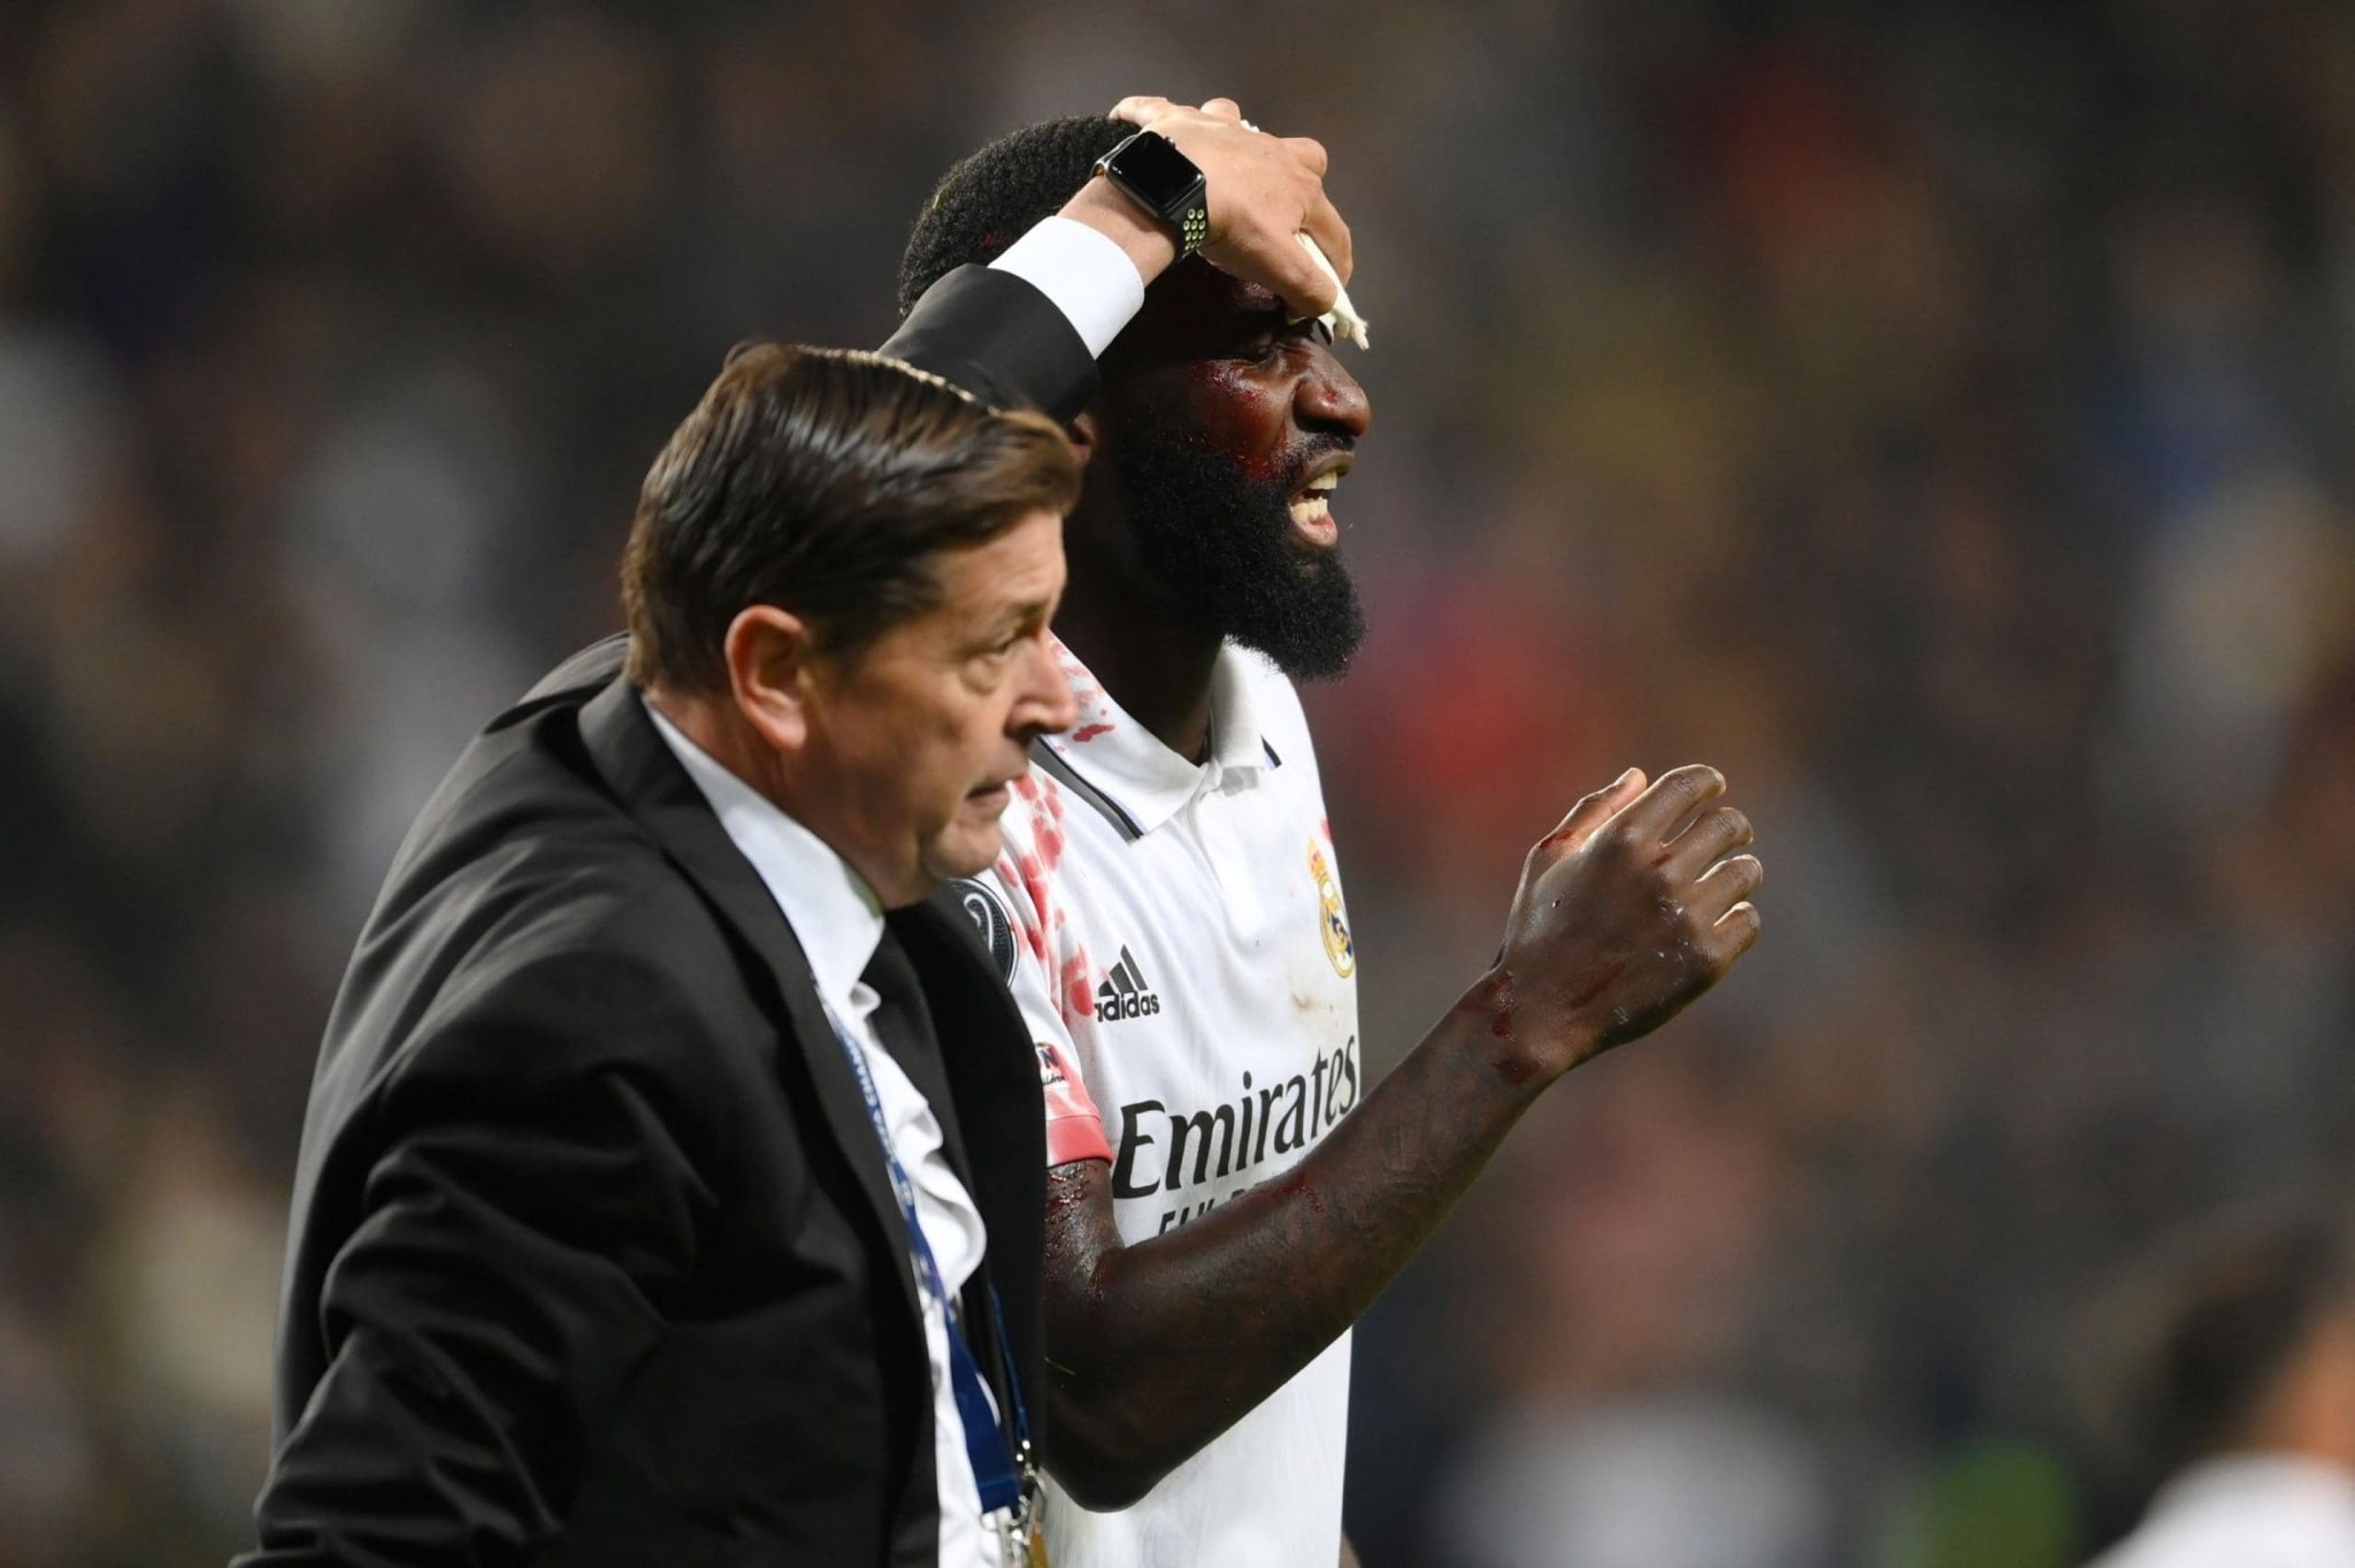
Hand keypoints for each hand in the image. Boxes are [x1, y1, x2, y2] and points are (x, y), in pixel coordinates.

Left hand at [1086, 94, 1348, 318]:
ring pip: (1240, 122)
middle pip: (1305, 156)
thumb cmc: (1233, 223)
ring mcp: (1225, 129)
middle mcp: (1269, 150)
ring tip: (1224, 165)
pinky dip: (1156, 115)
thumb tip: (1322, 303)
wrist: (1175, 183)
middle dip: (1305, 177)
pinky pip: (1161, 108)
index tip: (1331, 286)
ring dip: (1238, 139)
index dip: (1338, 261)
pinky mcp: (1179, 121)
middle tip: (1284, 205)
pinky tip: (1134, 124)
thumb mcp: (1278, 266)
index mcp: (1299, 186)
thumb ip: (1308, 287)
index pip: (1332, 227)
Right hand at [1491, 765, 1762, 1076]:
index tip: (1714, 790)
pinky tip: (1718, 922)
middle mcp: (1659, 872)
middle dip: (1730, 828)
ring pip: (1746, 872)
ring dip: (1738, 871)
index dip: (1708, 782)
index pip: (1690, 785)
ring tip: (1724, 882)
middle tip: (1727, 839)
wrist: (1540, 1011)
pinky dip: (1737, 918)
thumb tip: (1639, 776)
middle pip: (1728, 825)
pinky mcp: (1705, 960)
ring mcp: (1686, 917)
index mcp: (1621, 839)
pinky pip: (1748, 921)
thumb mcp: (1549, 858)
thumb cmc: (1537, 930)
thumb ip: (1595, 811)